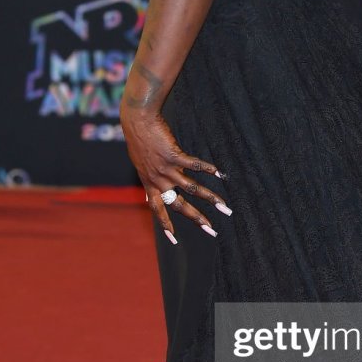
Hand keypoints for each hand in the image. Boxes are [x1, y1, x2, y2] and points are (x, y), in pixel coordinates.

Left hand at [121, 103, 229, 242]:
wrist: (137, 121)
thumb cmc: (139, 141)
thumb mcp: (140, 166)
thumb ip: (147, 183)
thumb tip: (146, 198)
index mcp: (149, 184)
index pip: (157, 210)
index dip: (165, 225)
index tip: (173, 240)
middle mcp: (158, 180)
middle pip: (179, 205)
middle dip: (197, 218)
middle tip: (211, 229)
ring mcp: (166, 168)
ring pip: (192, 188)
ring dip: (210, 198)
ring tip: (224, 205)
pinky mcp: (174, 155)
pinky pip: (194, 165)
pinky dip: (208, 169)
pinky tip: (219, 174)